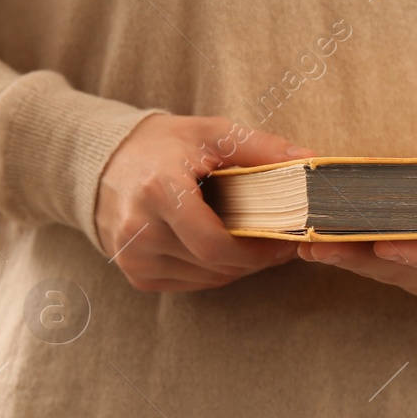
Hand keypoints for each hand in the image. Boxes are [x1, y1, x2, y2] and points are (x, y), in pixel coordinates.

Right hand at [96, 114, 311, 291]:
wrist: (107, 161)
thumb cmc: (166, 145)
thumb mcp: (214, 134)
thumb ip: (262, 149)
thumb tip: (309, 162)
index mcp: (159, 192)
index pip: (216, 245)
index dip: (258, 250)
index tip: (287, 240)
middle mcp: (140, 230)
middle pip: (215, 265)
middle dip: (256, 258)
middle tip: (281, 240)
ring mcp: (133, 256)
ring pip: (207, 279)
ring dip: (238, 266)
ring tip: (255, 241)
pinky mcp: (135, 273)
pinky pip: (190, 283)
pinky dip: (213, 270)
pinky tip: (223, 247)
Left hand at [297, 234, 416, 325]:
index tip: (386, 242)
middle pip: (396, 265)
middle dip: (356, 253)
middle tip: (316, 239)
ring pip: (374, 263)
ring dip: (337, 251)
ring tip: (299, 236)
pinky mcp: (409, 264)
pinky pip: (368, 254)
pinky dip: (339, 244)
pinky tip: (307, 231)